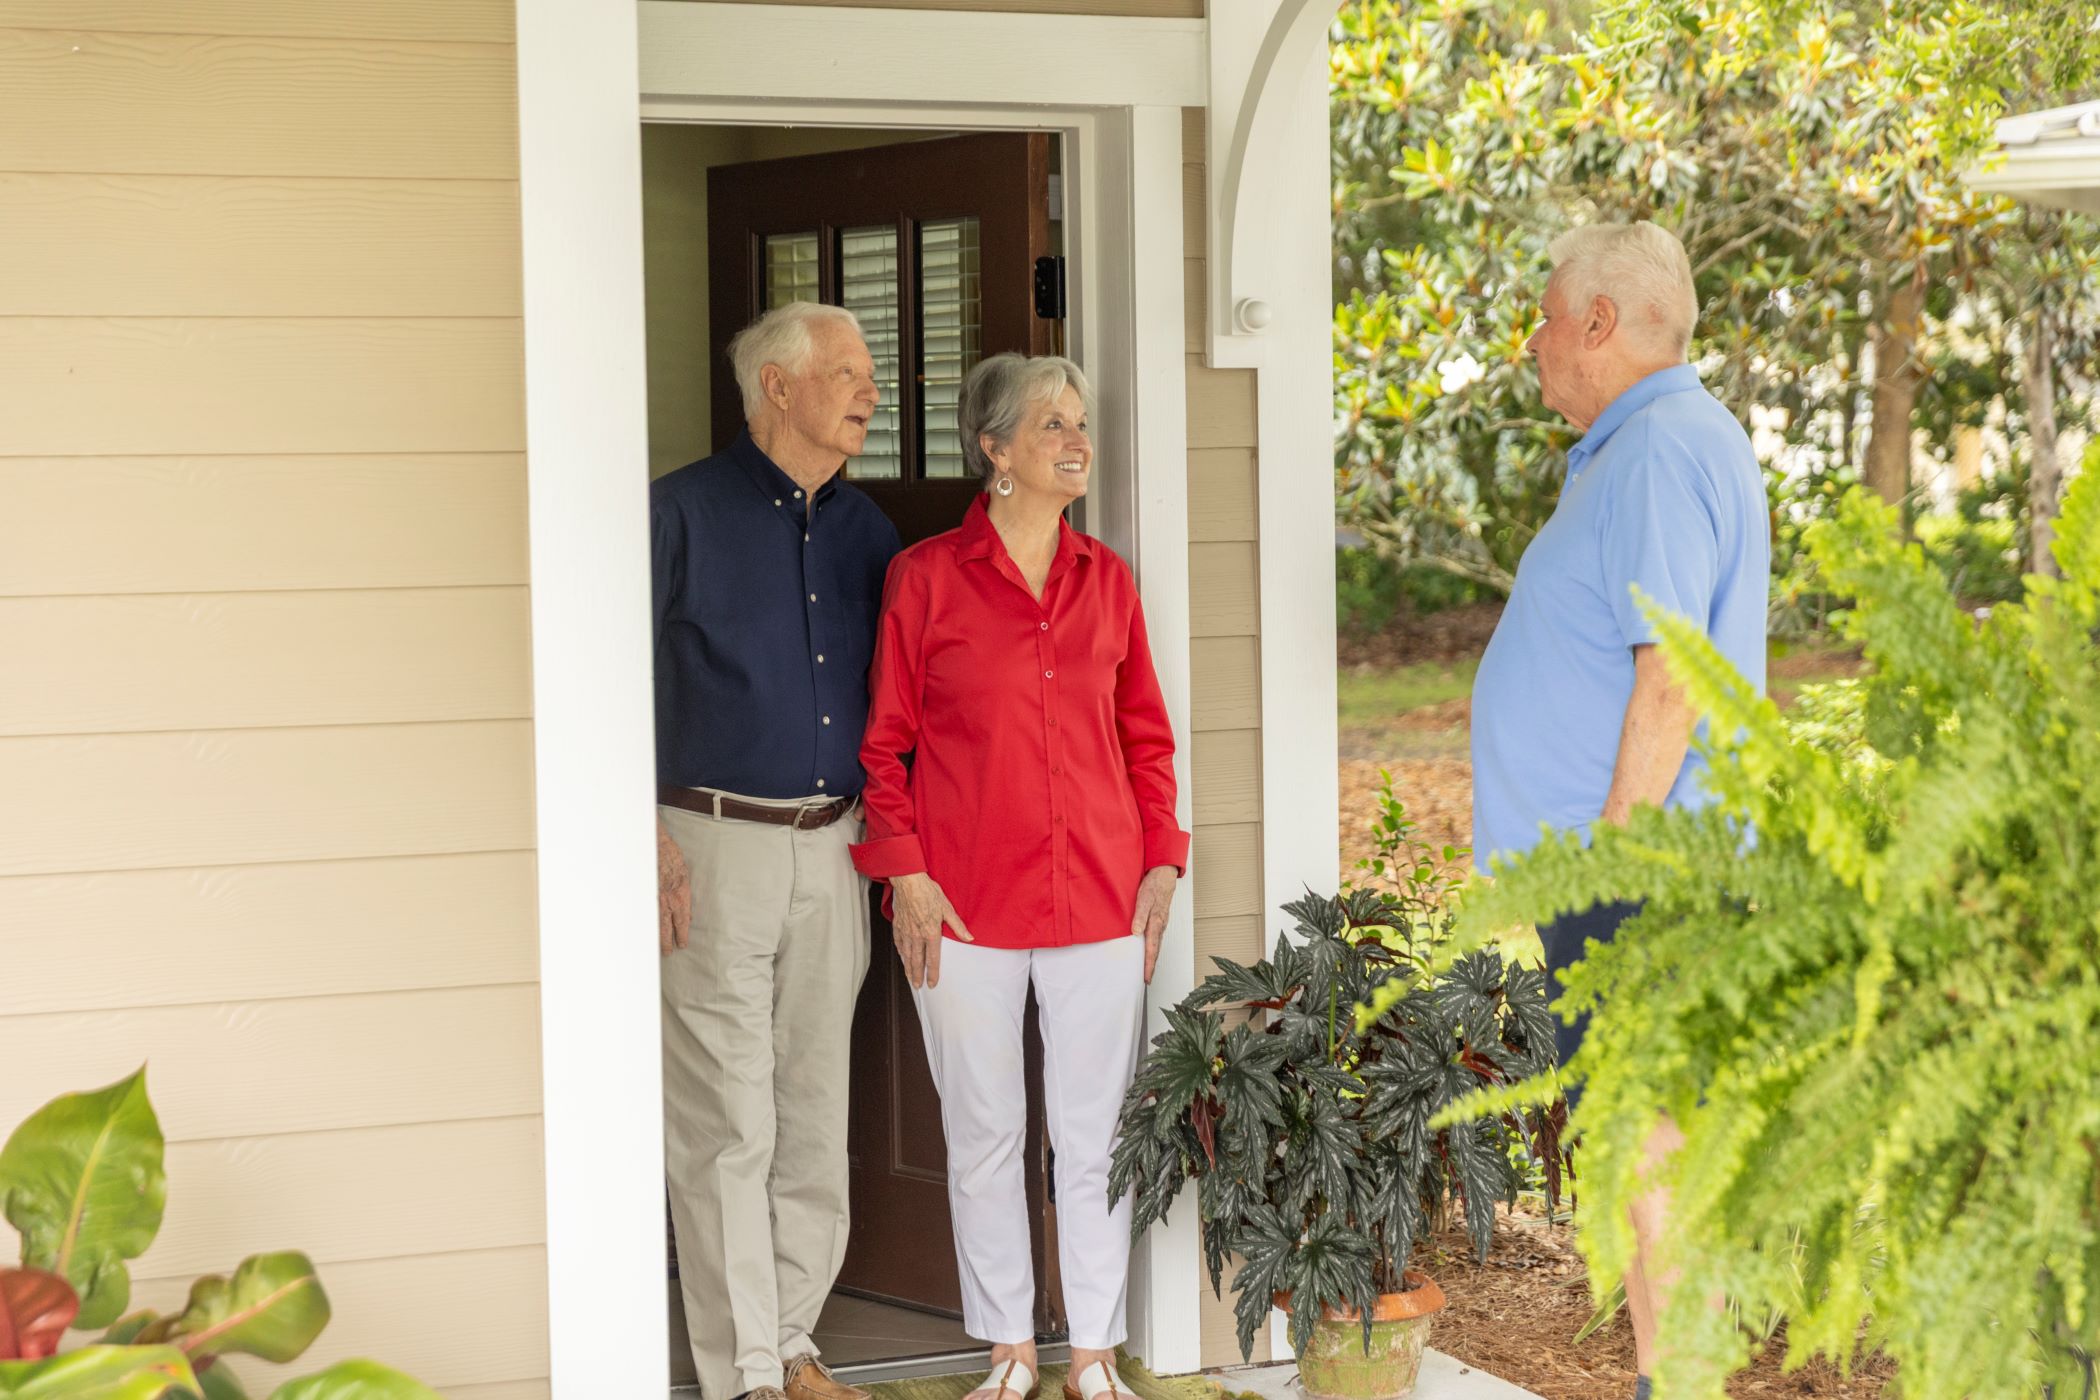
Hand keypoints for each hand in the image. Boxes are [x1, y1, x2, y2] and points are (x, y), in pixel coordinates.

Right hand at [658, 818, 691, 956]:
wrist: (657, 847)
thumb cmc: (672, 859)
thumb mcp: (685, 878)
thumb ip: (685, 898)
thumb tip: (688, 915)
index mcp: (680, 896)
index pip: (682, 921)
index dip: (681, 934)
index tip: (682, 943)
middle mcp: (668, 900)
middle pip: (668, 927)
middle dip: (668, 941)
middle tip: (669, 952)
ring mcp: (654, 899)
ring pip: (655, 923)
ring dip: (657, 937)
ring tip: (658, 947)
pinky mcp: (645, 896)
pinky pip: (645, 913)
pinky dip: (645, 923)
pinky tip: (644, 931)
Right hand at [891, 872, 972, 988]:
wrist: (909, 882)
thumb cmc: (928, 892)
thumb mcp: (947, 908)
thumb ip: (958, 926)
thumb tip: (969, 937)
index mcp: (931, 933)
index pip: (932, 959)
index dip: (933, 973)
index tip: (932, 983)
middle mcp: (917, 936)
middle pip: (917, 961)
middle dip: (918, 975)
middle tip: (918, 986)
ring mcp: (906, 932)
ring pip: (907, 955)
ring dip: (908, 967)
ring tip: (910, 977)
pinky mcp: (897, 926)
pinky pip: (899, 943)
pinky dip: (901, 953)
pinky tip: (902, 957)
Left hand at [1130, 865, 1178, 983]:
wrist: (1164, 875)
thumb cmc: (1153, 886)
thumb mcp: (1144, 898)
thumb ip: (1140, 916)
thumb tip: (1136, 932)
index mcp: (1155, 923)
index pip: (1151, 949)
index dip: (1148, 965)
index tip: (1146, 978)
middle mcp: (1160, 926)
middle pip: (1156, 950)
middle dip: (1151, 966)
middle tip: (1147, 980)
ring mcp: (1161, 923)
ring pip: (1157, 945)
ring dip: (1152, 958)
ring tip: (1148, 969)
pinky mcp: (1160, 919)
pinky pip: (1157, 938)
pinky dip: (1153, 947)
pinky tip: (1150, 949)